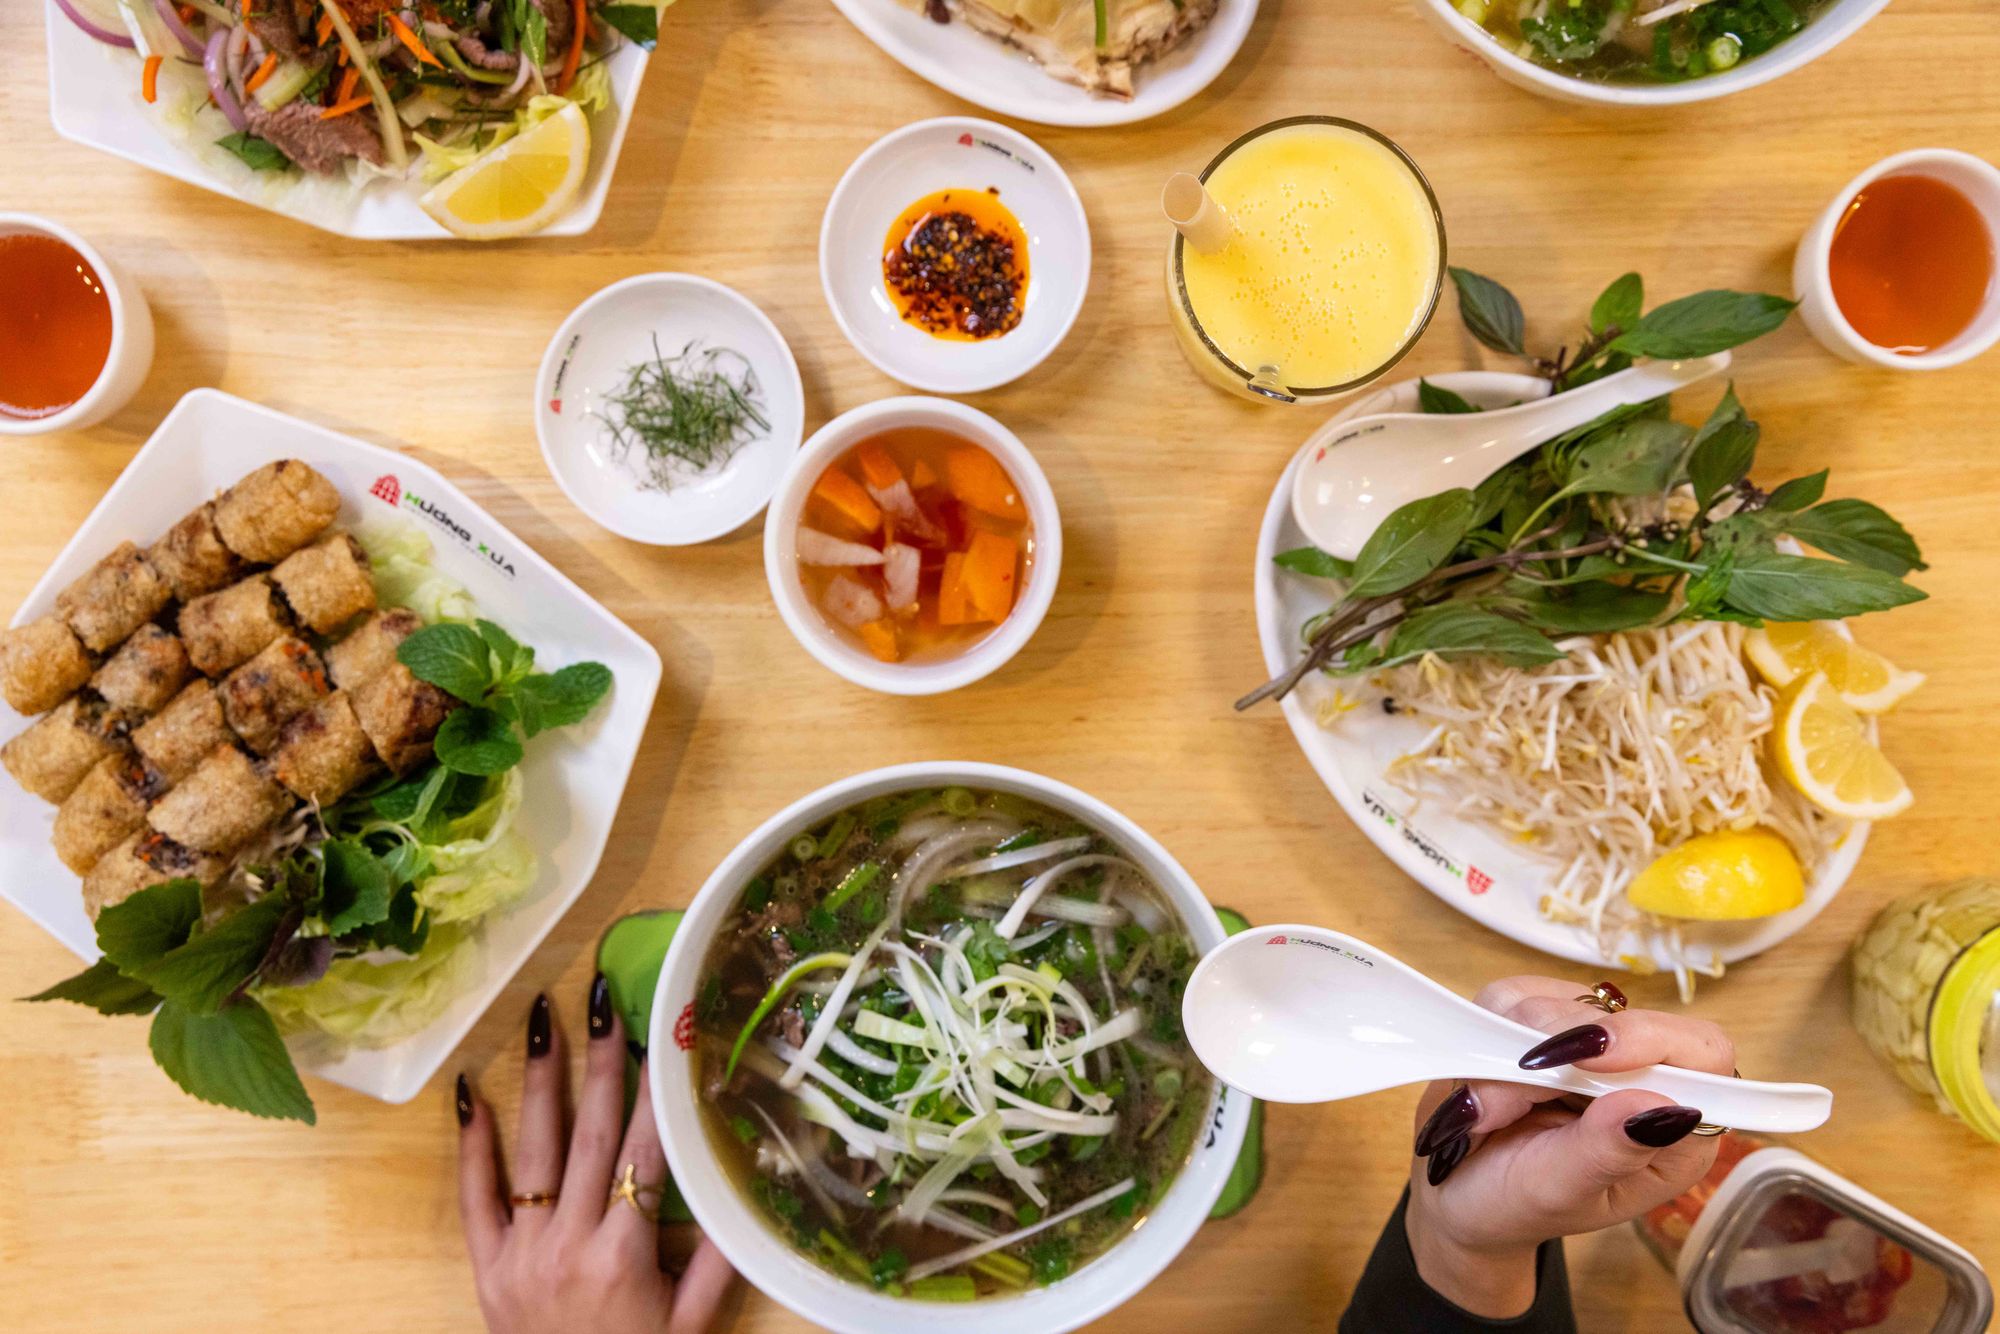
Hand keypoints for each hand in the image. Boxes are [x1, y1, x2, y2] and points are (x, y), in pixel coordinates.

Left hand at [456, 978, 736, 1333]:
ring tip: (542, 1018)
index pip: (646, 1152)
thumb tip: (748, 1187)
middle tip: (603, 1000)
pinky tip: (472, 1092)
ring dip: (541, 1079)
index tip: (667, 1038)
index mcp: (624, 1254)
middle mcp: (569, 1243)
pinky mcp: (487, 1266)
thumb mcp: (691, 1323)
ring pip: (533, 1149)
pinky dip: (473, 1143)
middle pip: (589, 1134)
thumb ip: (719, 1259)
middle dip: (600, 1062)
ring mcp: (522, 1251)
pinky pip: (475, 1196)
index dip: (658, 1092)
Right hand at [1402, 975, 1732, 1318]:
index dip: (1650, 1039)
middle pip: (1615, 1017)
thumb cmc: (1515, 1205)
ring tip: (1484, 1113)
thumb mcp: (1559, 1192)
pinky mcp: (1537, 1020)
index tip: (1588, 1057)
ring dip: (1504, 1056)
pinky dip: (1482, 1036)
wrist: (1458, 1195)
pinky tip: (1476, 1082)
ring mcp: (1586, 1044)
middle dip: (1547, 1060)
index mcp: (1673, 1131)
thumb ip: (1607, 1151)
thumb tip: (1660, 1108)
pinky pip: (1508, 997)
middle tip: (1497, 1112)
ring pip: (1553, 1003)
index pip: (1702, 1052)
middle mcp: (1638, 1077)